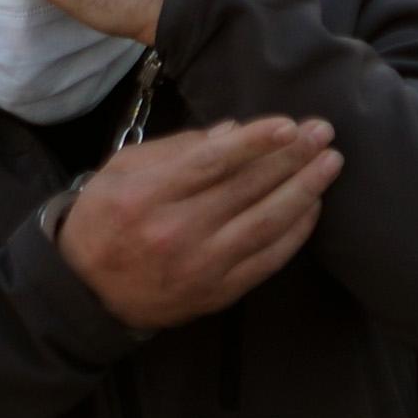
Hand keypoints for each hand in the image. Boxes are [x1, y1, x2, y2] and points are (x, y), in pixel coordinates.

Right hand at [55, 118, 338, 329]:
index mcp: (148, 195)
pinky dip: (295, 232)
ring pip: (266, 223)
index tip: (290, 124)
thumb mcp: (123, 171)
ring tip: (330, 164)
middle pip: (247, 189)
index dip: (256, 142)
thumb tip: (234, 131)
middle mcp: (176, 231)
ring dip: (305, 191)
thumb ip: (178, 148)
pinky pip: (267, 260)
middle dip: (292, 158)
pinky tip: (313, 206)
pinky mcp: (218, 293)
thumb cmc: (104, 219)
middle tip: (323, 133)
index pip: (213, 163)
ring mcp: (201, 266)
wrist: (87, 292)